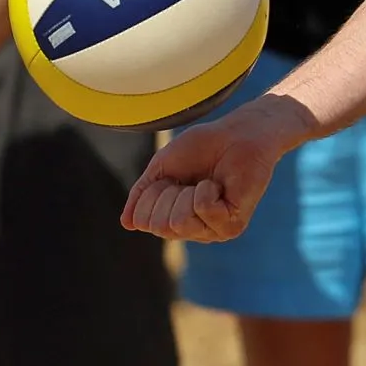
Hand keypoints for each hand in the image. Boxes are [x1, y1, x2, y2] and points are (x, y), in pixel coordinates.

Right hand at [120, 97, 305, 241]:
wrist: (238, 134)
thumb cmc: (203, 148)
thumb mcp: (162, 166)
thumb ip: (142, 194)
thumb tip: (126, 224)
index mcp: (171, 218)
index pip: (142, 220)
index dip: (151, 192)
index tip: (170, 176)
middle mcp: (190, 231)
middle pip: (159, 225)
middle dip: (169, 191)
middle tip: (190, 179)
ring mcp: (211, 232)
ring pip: (179, 221)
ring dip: (188, 191)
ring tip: (207, 182)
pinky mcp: (232, 226)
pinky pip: (204, 209)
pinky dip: (208, 189)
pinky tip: (220, 186)